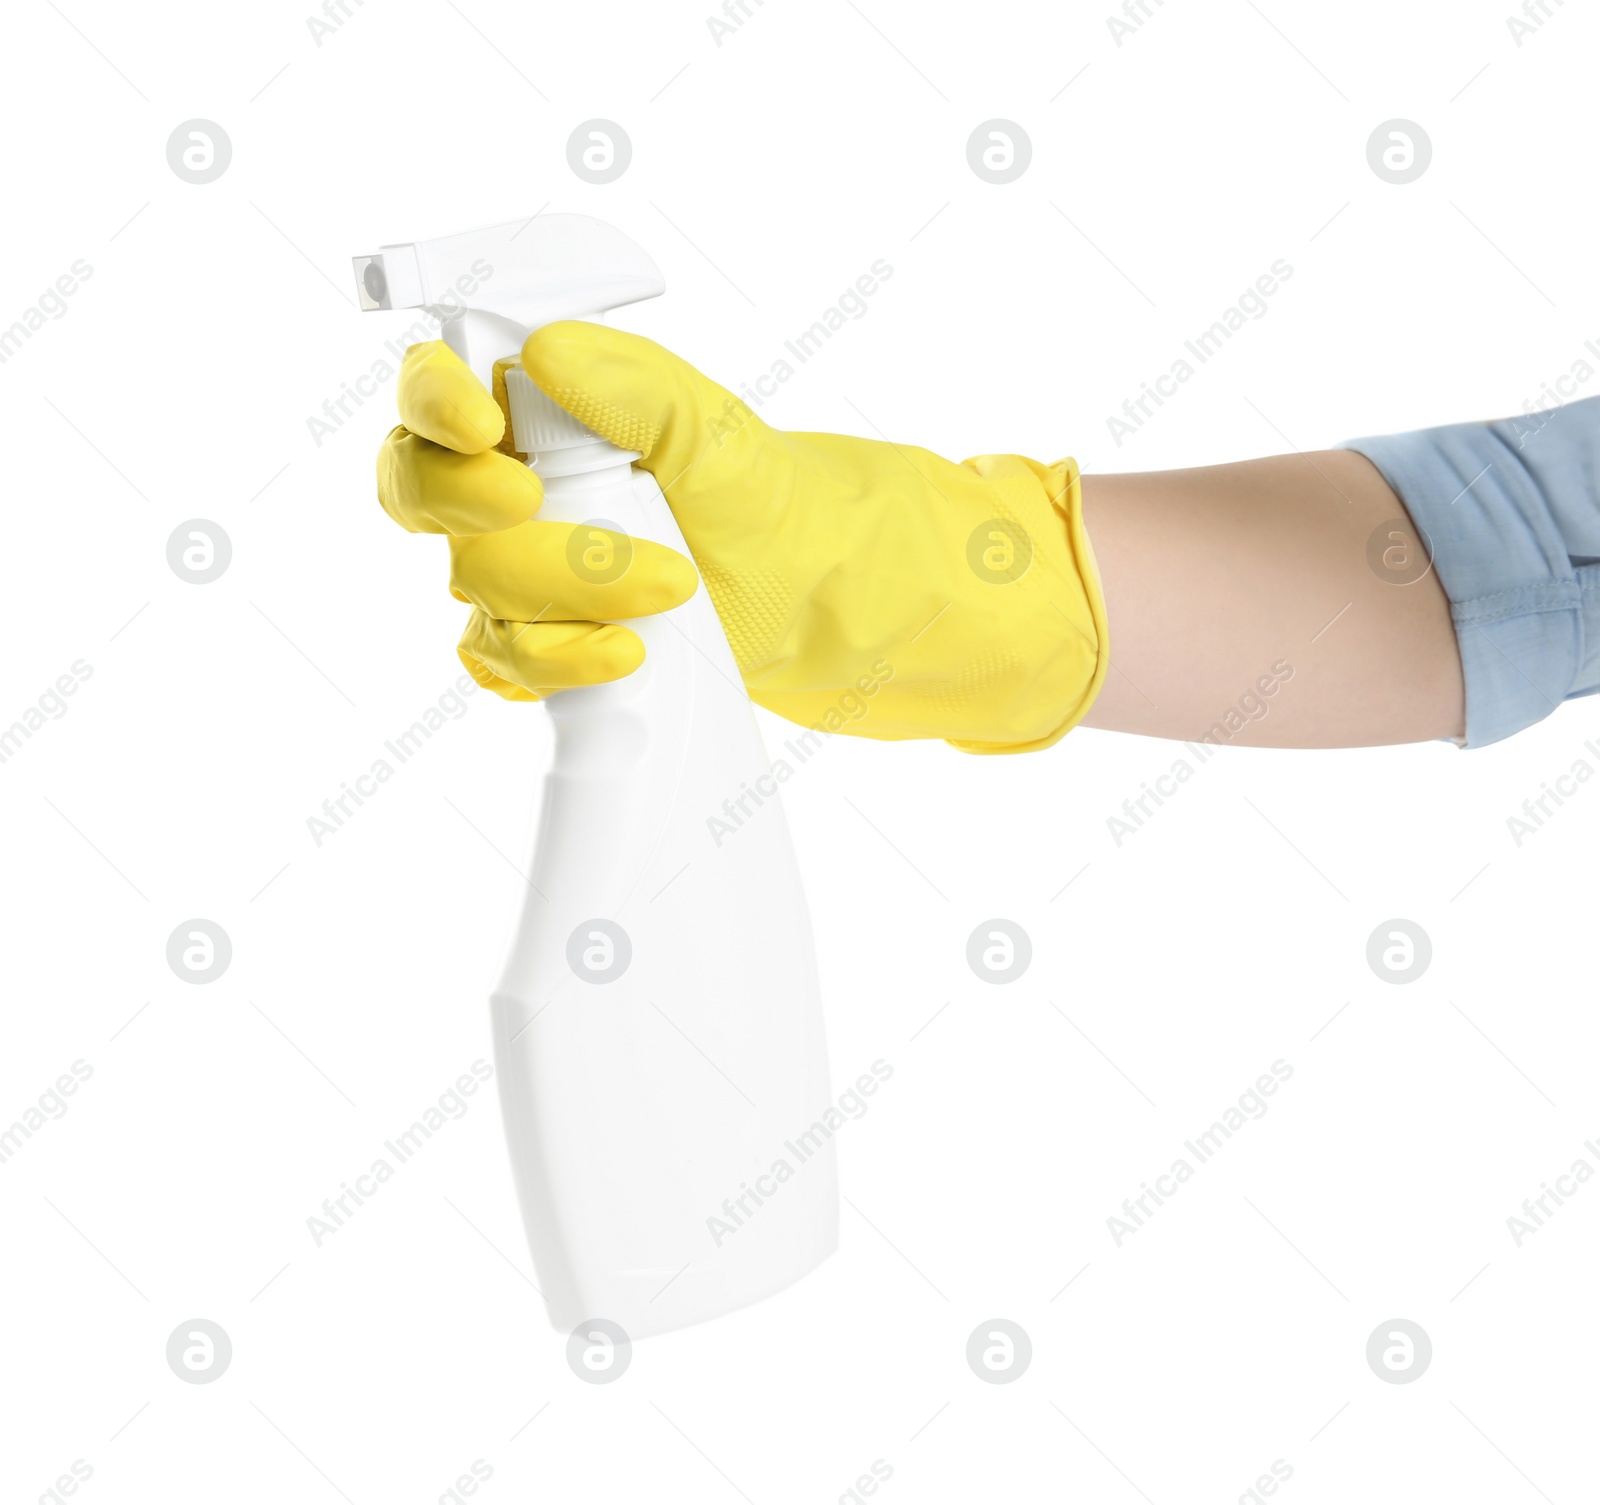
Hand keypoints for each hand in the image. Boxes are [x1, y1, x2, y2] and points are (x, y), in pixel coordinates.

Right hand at [378, 325, 1108, 750]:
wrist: (850, 617)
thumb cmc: (794, 516)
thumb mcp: (727, 442)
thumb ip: (640, 390)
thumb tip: (544, 351)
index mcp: (549, 416)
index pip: (435, 393)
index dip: (431, 400)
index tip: (482, 422)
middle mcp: (528, 491)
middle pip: (429, 496)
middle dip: (477, 507)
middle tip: (539, 503)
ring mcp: (537, 575)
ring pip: (475, 589)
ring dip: (557, 592)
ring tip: (668, 591)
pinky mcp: (558, 647)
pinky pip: (506, 665)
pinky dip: (555, 666)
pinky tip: (626, 658)